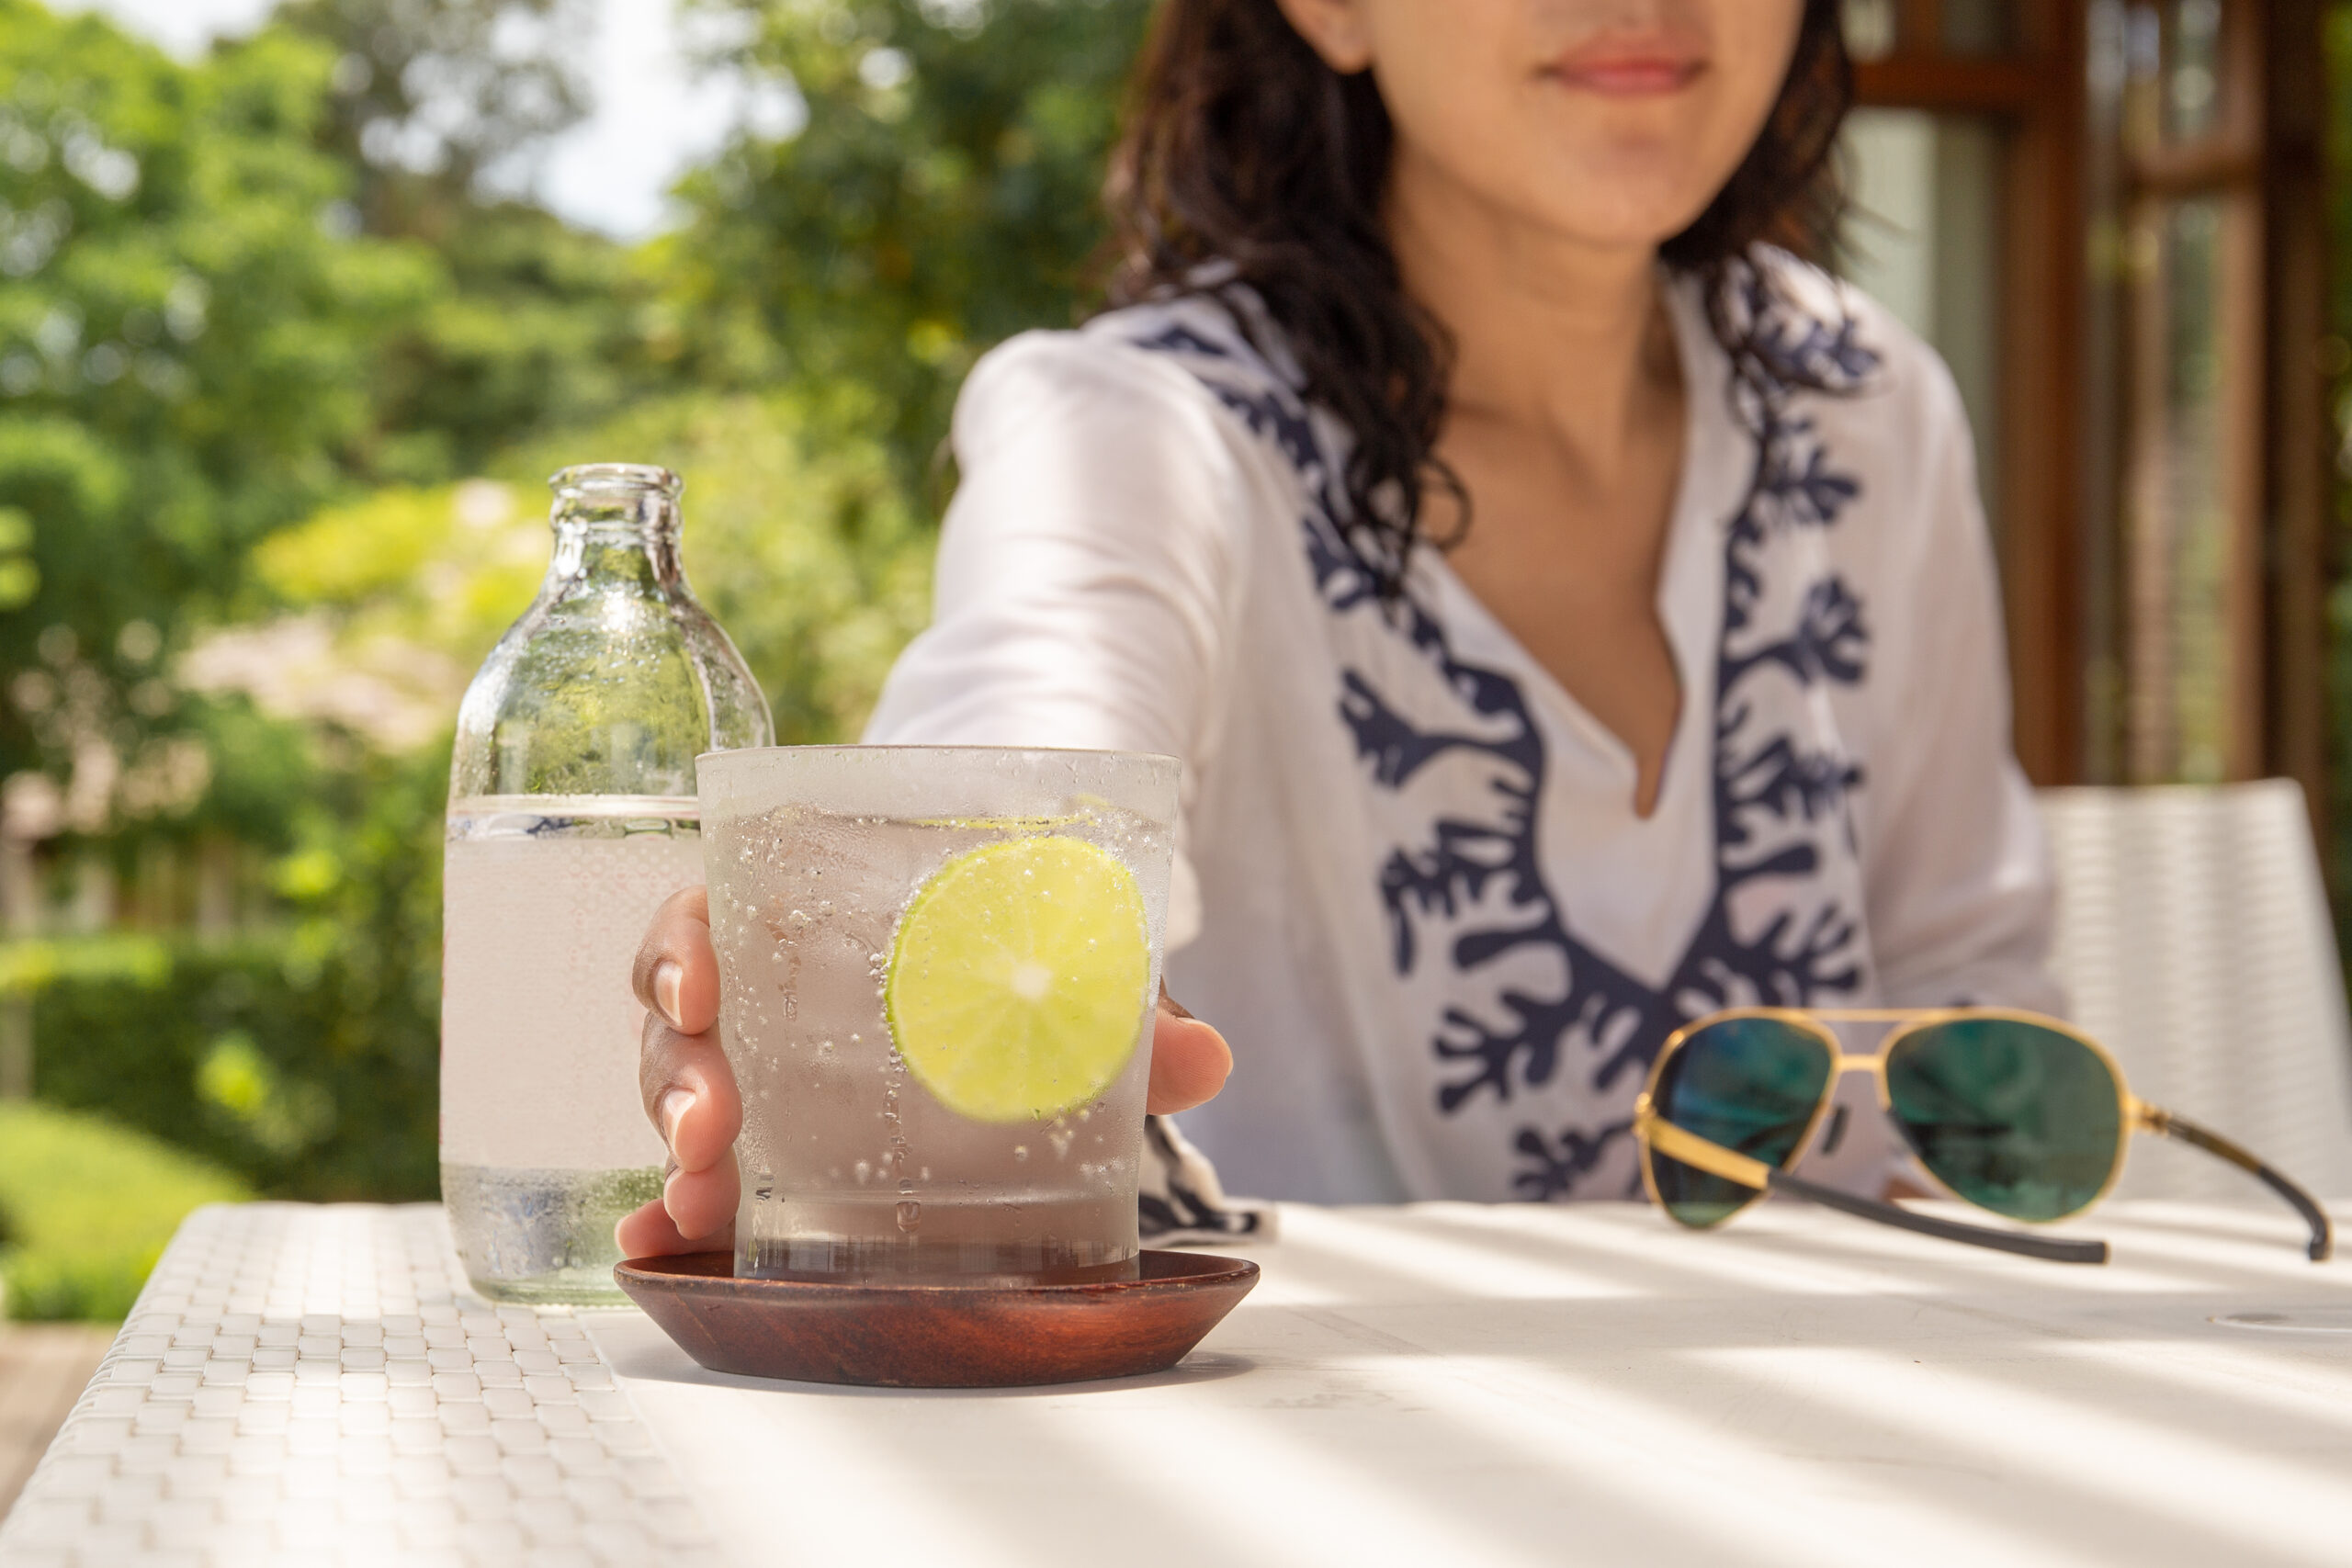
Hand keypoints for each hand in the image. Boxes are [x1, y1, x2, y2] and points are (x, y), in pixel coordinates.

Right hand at [615, 886, 1234, 1257]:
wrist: (1020, 969)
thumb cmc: (1010, 947)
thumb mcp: (1065, 964)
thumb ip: (1126, 1008)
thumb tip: (1205, 1059)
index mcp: (801, 910)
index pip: (707, 911)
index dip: (683, 947)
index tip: (700, 987)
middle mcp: (758, 988)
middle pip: (678, 1019)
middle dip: (677, 1076)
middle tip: (711, 1129)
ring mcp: (754, 1066)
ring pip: (679, 1094)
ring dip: (674, 1149)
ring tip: (698, 1205)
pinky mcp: (767, 1140)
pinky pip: (696, 1170)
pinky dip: (667, 1216)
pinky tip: (661, 1255)